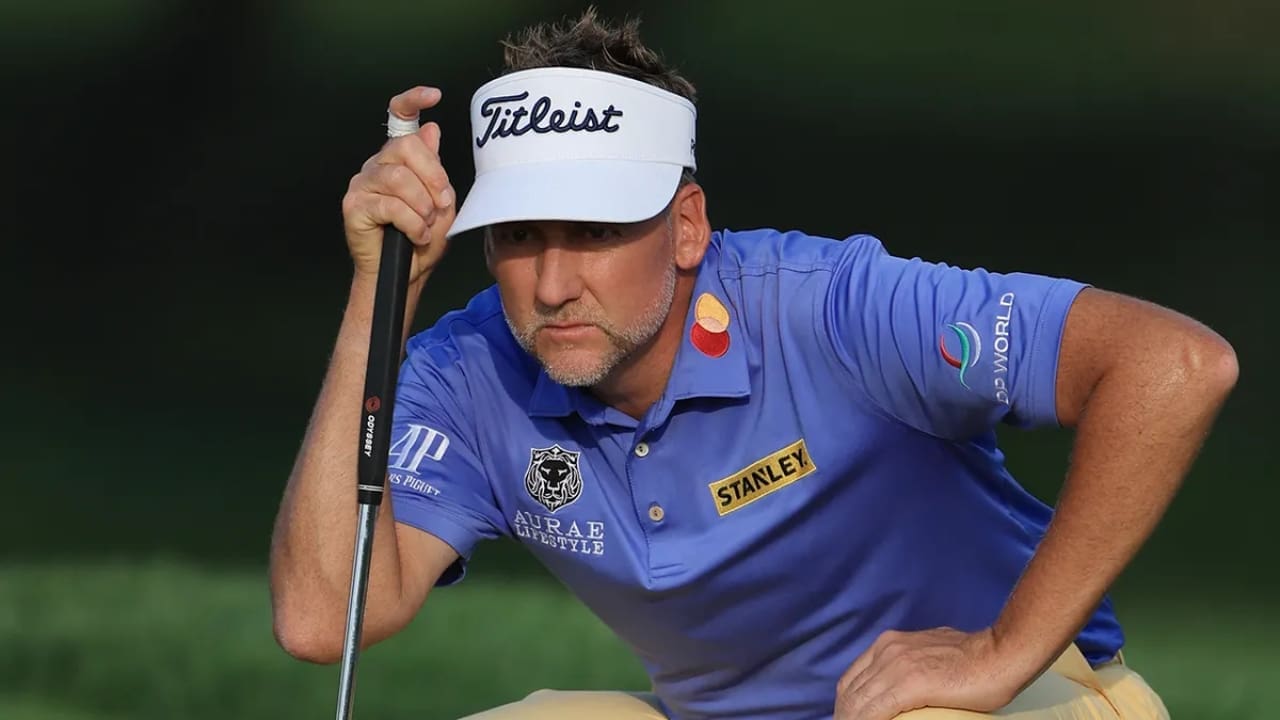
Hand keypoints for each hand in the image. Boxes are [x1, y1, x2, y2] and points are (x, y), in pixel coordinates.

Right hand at [342, 86, 456, 281]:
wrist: (406, 275)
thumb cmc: (422, 240)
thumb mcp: (440, 202)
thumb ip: (435, 169)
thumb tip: (431, 129)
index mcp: (399, 159)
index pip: (399, 118)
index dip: (412, 100)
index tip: (433, 96)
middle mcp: (377, 164)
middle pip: (406, 147)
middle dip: (432, 177)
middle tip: (441, 204)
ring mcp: (362, 183)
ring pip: (399, 178)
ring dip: (422, 206)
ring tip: (425, 225)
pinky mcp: (353, 205)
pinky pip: (390, 204)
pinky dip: (412, 222)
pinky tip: (416, 234)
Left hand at [834, 627, 1028, 719]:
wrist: (999, 654)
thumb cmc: (974, 660)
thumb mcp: (928, 656)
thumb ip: (908, 667)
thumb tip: (904, 691)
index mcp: (888, 644)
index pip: (852, 680)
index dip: (846, 705)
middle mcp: (886, 650)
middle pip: (850, 692)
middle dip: (846, 716)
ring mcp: (896, 664)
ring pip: (858, 702)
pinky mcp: (909, 683)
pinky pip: (875, 711)